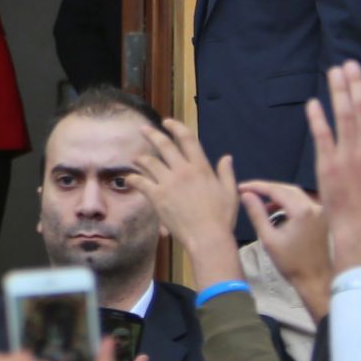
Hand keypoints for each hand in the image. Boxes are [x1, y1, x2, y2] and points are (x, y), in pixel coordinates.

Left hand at [134, 119, 242, 286]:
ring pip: (149, 162)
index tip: (167, 122)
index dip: (176, 127)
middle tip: (143, 129)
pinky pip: (140, 182)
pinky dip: (133, 179)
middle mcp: (183, 170)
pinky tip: (129, 179)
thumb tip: (227, 157)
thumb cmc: (222, 217)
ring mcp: (168, 182)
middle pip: (164, 145)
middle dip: (152, 134)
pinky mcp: (157, 196)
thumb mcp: (230, 192)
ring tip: (136, 159)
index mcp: (201, 167)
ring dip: (141, 158)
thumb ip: (226, 173)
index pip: (187, 139)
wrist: (208, 237)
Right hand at [239, 180, 331, 319]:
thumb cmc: (290, 262)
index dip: (257, 186)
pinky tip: (275, 211)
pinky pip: (302, 202)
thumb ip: (257, 213)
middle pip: (287, 188)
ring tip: (259, 203)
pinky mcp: (321, 217)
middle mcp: (314, 206)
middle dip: (267, 189)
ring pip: (295, 194)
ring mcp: (320, 211)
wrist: (315, 280)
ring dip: (277, 195)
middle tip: (248, 192)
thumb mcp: (268, 238)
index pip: (276, 190)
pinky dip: (287, 202)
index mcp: (302, 211)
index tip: (241, 187)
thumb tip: (246, 195)